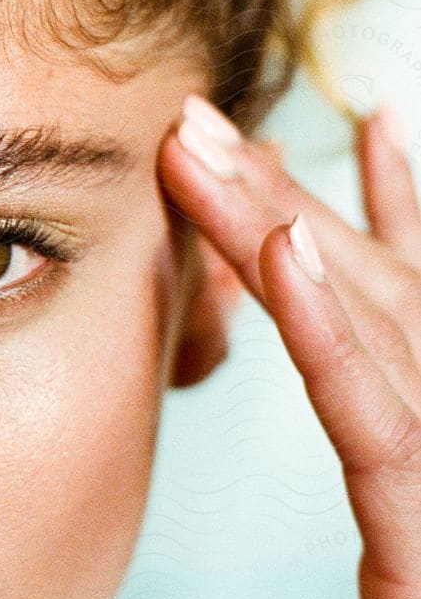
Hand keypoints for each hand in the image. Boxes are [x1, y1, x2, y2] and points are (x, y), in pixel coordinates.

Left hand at [159, 91, 420, 598]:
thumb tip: (393, 446)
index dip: (376, 215)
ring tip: (214, 145)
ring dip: (286, 227)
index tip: (321, 143)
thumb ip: (411, 481)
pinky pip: (380, 422)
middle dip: (286, 198)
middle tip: (200, 117)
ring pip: (370, 330)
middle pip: (371, 297)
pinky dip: (333, 331)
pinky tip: (289, 252)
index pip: (405, 315)